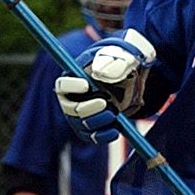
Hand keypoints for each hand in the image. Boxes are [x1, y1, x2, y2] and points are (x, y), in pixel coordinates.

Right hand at [54, 29, 155, 144]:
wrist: (131, 78)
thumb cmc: (121, 64)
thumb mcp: (121, 58)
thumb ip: (114, 63)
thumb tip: (102, 74)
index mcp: (73, 78)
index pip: (62, 85)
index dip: (71, 86)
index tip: (87, 84)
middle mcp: (72, 99)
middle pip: (71, 109)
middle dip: (87, 108)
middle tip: (104, 102)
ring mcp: (81, 116)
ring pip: (83, 124)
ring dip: (99, 120)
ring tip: (114, 113)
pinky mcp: (92, 129)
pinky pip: (93, 137)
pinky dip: (104, 135)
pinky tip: (116, 130)